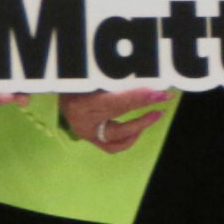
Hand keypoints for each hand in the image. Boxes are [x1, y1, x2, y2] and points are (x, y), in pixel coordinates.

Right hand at [60, 87, 175, 153]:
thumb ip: (120, 82)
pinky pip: (112, 146)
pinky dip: (128, 139)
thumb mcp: (97, 77)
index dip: (140, 99)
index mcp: (79, 104)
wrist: (60, 85)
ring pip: (116, 141)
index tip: (160, 93)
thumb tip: (150, 86)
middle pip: (119, 121)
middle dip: (144, 112)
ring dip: (138, 129)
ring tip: (153, 114)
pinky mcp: (89, 137)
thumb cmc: (80, 77)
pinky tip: (140, 127)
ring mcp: (84, 132)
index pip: (116, 104)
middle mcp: (80, 122)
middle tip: (163, 98)